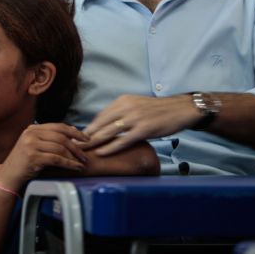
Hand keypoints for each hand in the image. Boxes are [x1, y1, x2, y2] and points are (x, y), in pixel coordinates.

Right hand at [0, 123, 87, 193]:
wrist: (7, 177)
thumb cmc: (24, 163)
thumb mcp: (35, 146)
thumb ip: (50, 138)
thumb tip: (73, 130)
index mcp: (32, 129)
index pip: (58, 126)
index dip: (74, 132)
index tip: (86, 139)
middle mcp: (31, 134)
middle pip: (61, 136)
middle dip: (76, 146)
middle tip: (85, 155)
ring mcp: (30, 144)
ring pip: (60, 147)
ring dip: (74, 156)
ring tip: (82, 163)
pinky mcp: (32, 157)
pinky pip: (56, 159)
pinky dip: (69, 164)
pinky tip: (76, 168)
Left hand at [83, 94, 198, 154]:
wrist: (179, 109)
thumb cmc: (158, 110)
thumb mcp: (136, 105)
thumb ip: (122, 112)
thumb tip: (106, 124)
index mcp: (123, 101)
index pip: (101, 115)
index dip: (89, 127)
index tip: (78, 136)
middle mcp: (126, 107)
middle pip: (101, 124)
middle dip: (86, 136)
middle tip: (74, 145)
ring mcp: (135, 118)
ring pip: (108, 132)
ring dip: (94, 142)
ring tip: (82, 150)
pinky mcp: (143, 129)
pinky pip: (123, 140)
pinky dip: (110, 147)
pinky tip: (101, 152)